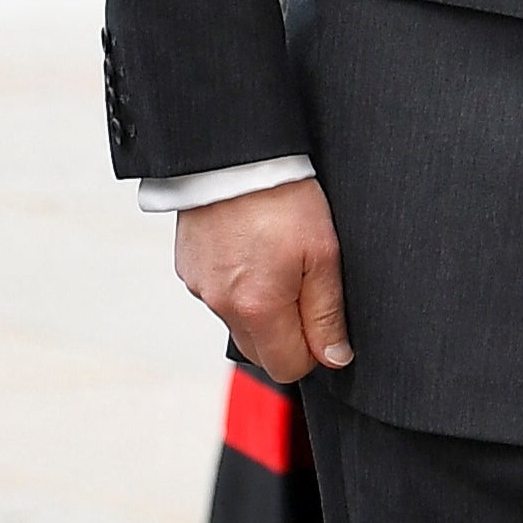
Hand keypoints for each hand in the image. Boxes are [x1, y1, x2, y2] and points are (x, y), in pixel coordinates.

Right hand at [174, 176, 352, 383]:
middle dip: (284, 332)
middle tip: (300, 285)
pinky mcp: (188, 268)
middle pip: (260, 351)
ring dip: (259, 306)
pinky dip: (236, 284)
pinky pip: (218, 294)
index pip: (288, 368)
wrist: (234, 155)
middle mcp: (221, 305)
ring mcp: (200, 287)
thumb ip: (327, 314)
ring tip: (272, 258)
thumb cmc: (281, 197)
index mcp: (257, 308)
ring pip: (239, 321)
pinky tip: (248, 249)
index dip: (313, 350)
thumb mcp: (323, 254)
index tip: (320, 316)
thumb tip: (335, 357)